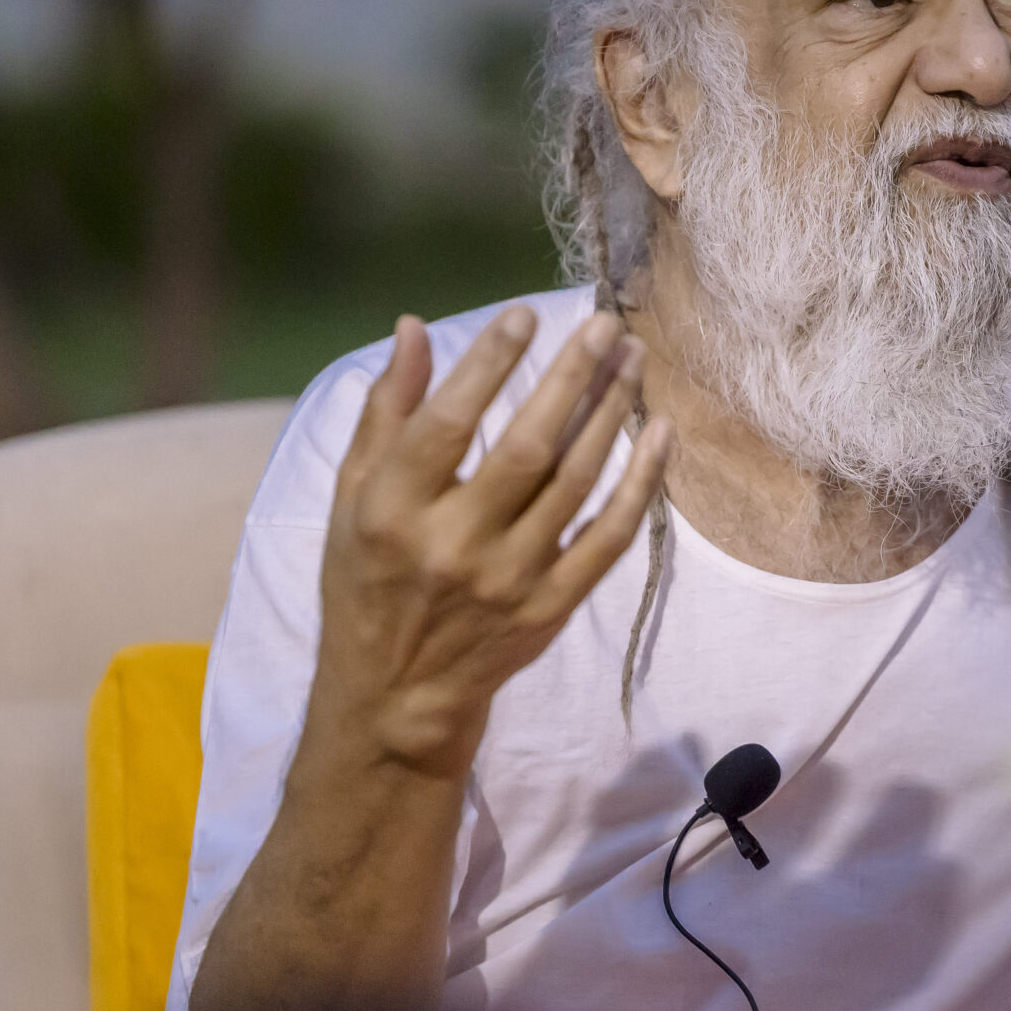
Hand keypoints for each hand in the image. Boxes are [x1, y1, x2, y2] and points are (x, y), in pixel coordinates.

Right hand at [304, 306, 671, 780]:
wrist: (397, 696)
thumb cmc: (368, 580)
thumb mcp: (351, 498)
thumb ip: (386, 413)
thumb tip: (413, 327)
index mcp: (394, 511)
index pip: (450, 422)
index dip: (490, 363)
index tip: (527, 314)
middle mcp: (453, 544)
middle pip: (528, 447)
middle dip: (572, 378)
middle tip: (606, 325)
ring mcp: (509, 580)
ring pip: (576, 483)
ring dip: (611, 414)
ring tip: (634, 359)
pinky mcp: (551, 608)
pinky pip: (609, 538)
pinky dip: (641, 484)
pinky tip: (659, 433)